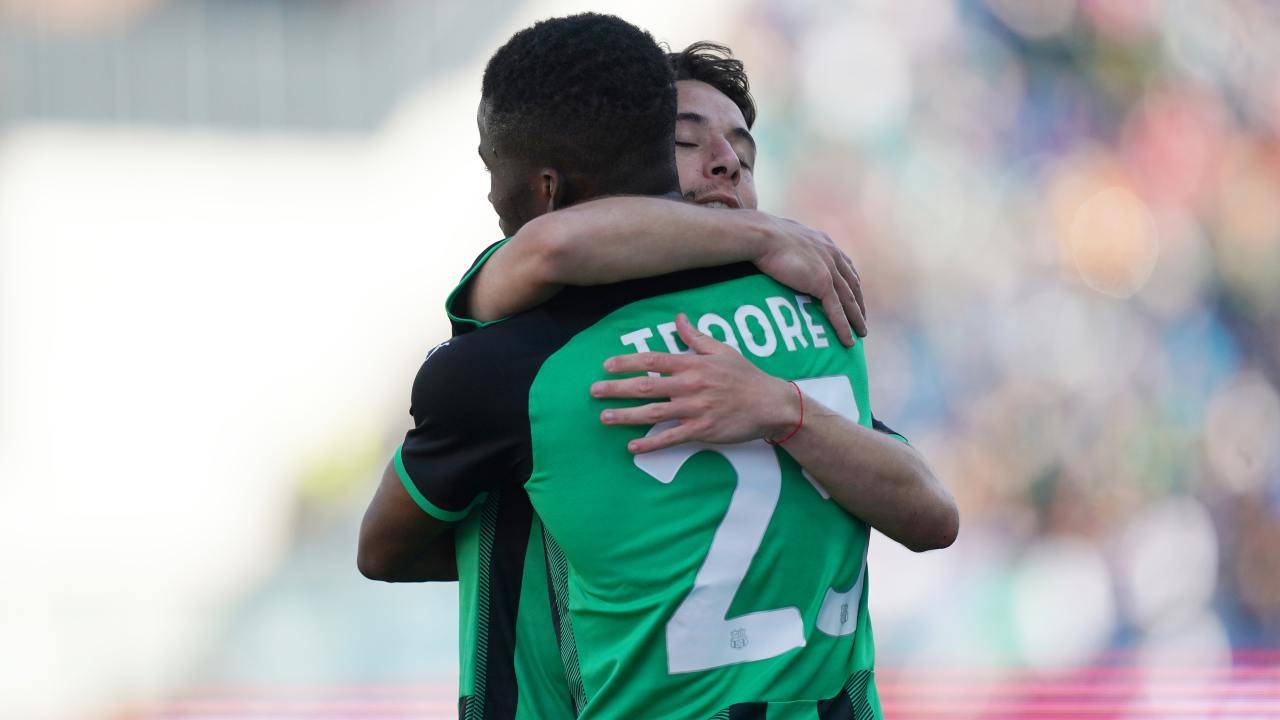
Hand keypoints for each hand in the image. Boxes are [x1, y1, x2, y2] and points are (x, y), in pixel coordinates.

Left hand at [590, 313, 801, 453]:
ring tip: (604, 417)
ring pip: (653, 413)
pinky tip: (632, 447)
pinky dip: (650, 444)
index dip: (627, 362)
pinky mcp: (702, 431)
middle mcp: (689, 386)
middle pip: (645, 387)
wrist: (770, 404)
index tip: (606, 366)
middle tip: (593, 391)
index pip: (652, 361)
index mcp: (692, 365)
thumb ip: (696, 337)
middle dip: (616, 389)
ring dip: (626, 416)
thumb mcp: (722, 350)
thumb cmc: (746, 376)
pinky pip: (671, 438)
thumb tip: (678, 318)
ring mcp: (695, 410)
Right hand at [753, 215, 865, 344]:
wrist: (763, 235)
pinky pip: (836, 310)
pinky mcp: (822, 283)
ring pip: (849, 300)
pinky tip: (848, 341)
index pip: (845, 266)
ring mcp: (829, 269)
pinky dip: (843, 327)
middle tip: (861, 319)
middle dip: (859, 303)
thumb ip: (792, 246)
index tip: (854, 295)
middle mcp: (832, 255)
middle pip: (852, 284)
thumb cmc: (764, 235)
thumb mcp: (785, 237)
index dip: (851, 283)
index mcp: (825, 244)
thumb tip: (781, 250)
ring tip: (860, 334)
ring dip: (856, 319)